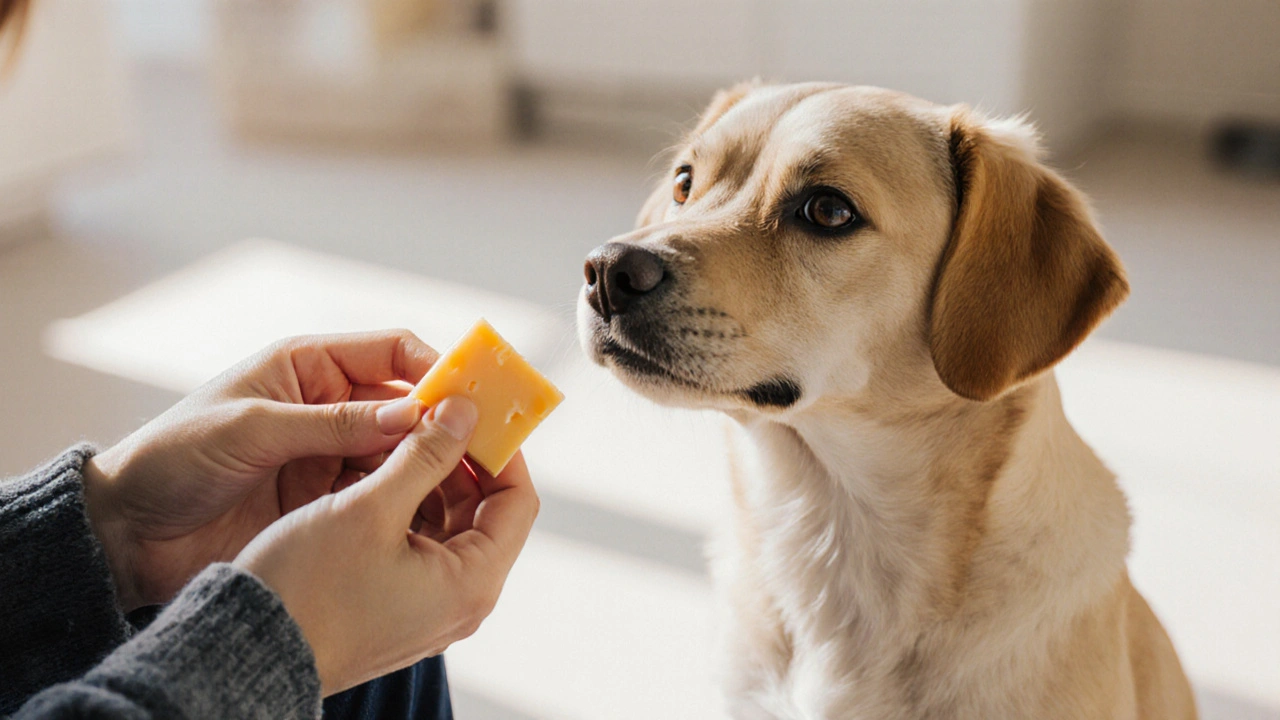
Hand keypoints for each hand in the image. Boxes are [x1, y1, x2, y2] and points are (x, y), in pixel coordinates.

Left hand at [83, 330, 440, 610]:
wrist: (129, 530)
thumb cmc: (175, 457)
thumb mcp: (253, 431)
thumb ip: (334, 423)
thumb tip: (414, 413)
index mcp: (308, 366)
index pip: (392, 352)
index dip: (435, 369)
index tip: (470, 397)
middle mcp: (327, 405)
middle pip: (407, 404)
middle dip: (443, 421)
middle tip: (483, 447)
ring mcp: (328, 453)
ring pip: (400, 451)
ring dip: (429, 464)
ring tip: (462, 485)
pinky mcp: (325, 498)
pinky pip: (379, 491)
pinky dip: (405, 498)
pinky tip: (427, 514)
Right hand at [235, 396, 539, 695]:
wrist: (247, 652)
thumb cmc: (307, 587)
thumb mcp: (370, 507)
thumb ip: (425, 455)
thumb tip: (465, 412)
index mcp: (473, 583)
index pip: (517, 501)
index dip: (501, 450)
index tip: (476, 411)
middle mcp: (461, 601)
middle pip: (483, 512)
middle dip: (459, 459)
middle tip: (432, 413)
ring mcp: (429, 606)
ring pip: (447, 524)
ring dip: (427, 479)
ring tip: (395, 437)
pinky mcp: (397, 606)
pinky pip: (417, 544)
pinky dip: (403, 506)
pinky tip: (373, 473)